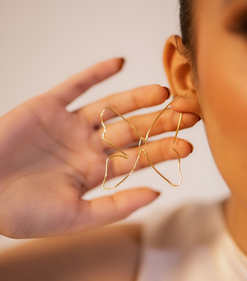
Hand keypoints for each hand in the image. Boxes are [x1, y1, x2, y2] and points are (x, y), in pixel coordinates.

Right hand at [0, 58, 197, 237]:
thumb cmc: (23, 214)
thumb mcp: (76, 217)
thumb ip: (117, 206)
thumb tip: (157, 194)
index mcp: (94, 173)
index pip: (137, 159)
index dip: (163, 152)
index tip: (189, 146)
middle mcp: (86, 147)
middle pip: (130, 131)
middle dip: (159, 123)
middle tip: (189, 114)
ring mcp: (68, 125)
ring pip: (109, 107)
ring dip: (136, 98)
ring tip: (163, 92)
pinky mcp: (47, 106)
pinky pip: (75, 85)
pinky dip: (96, 73)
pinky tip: (120, 63)